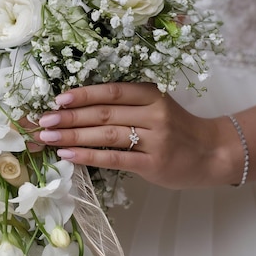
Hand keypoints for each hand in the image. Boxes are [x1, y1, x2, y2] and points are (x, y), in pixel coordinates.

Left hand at [34, 82, 242, 188]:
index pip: (113, 91)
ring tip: (49, 137)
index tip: (58, 99)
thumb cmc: (177, 130)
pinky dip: (88, 155)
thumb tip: (80, 109)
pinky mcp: (153, 163)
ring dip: (73, 135)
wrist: (212, 153)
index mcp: (152, 95)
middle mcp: (154, 114)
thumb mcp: (157, 108)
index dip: (84, 94)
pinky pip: (115, 158)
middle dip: (70, 116)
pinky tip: (68, 154)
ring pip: (106, 135)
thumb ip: (127, 106)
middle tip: (44, 120)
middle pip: (104, 113)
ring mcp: (155, 139)